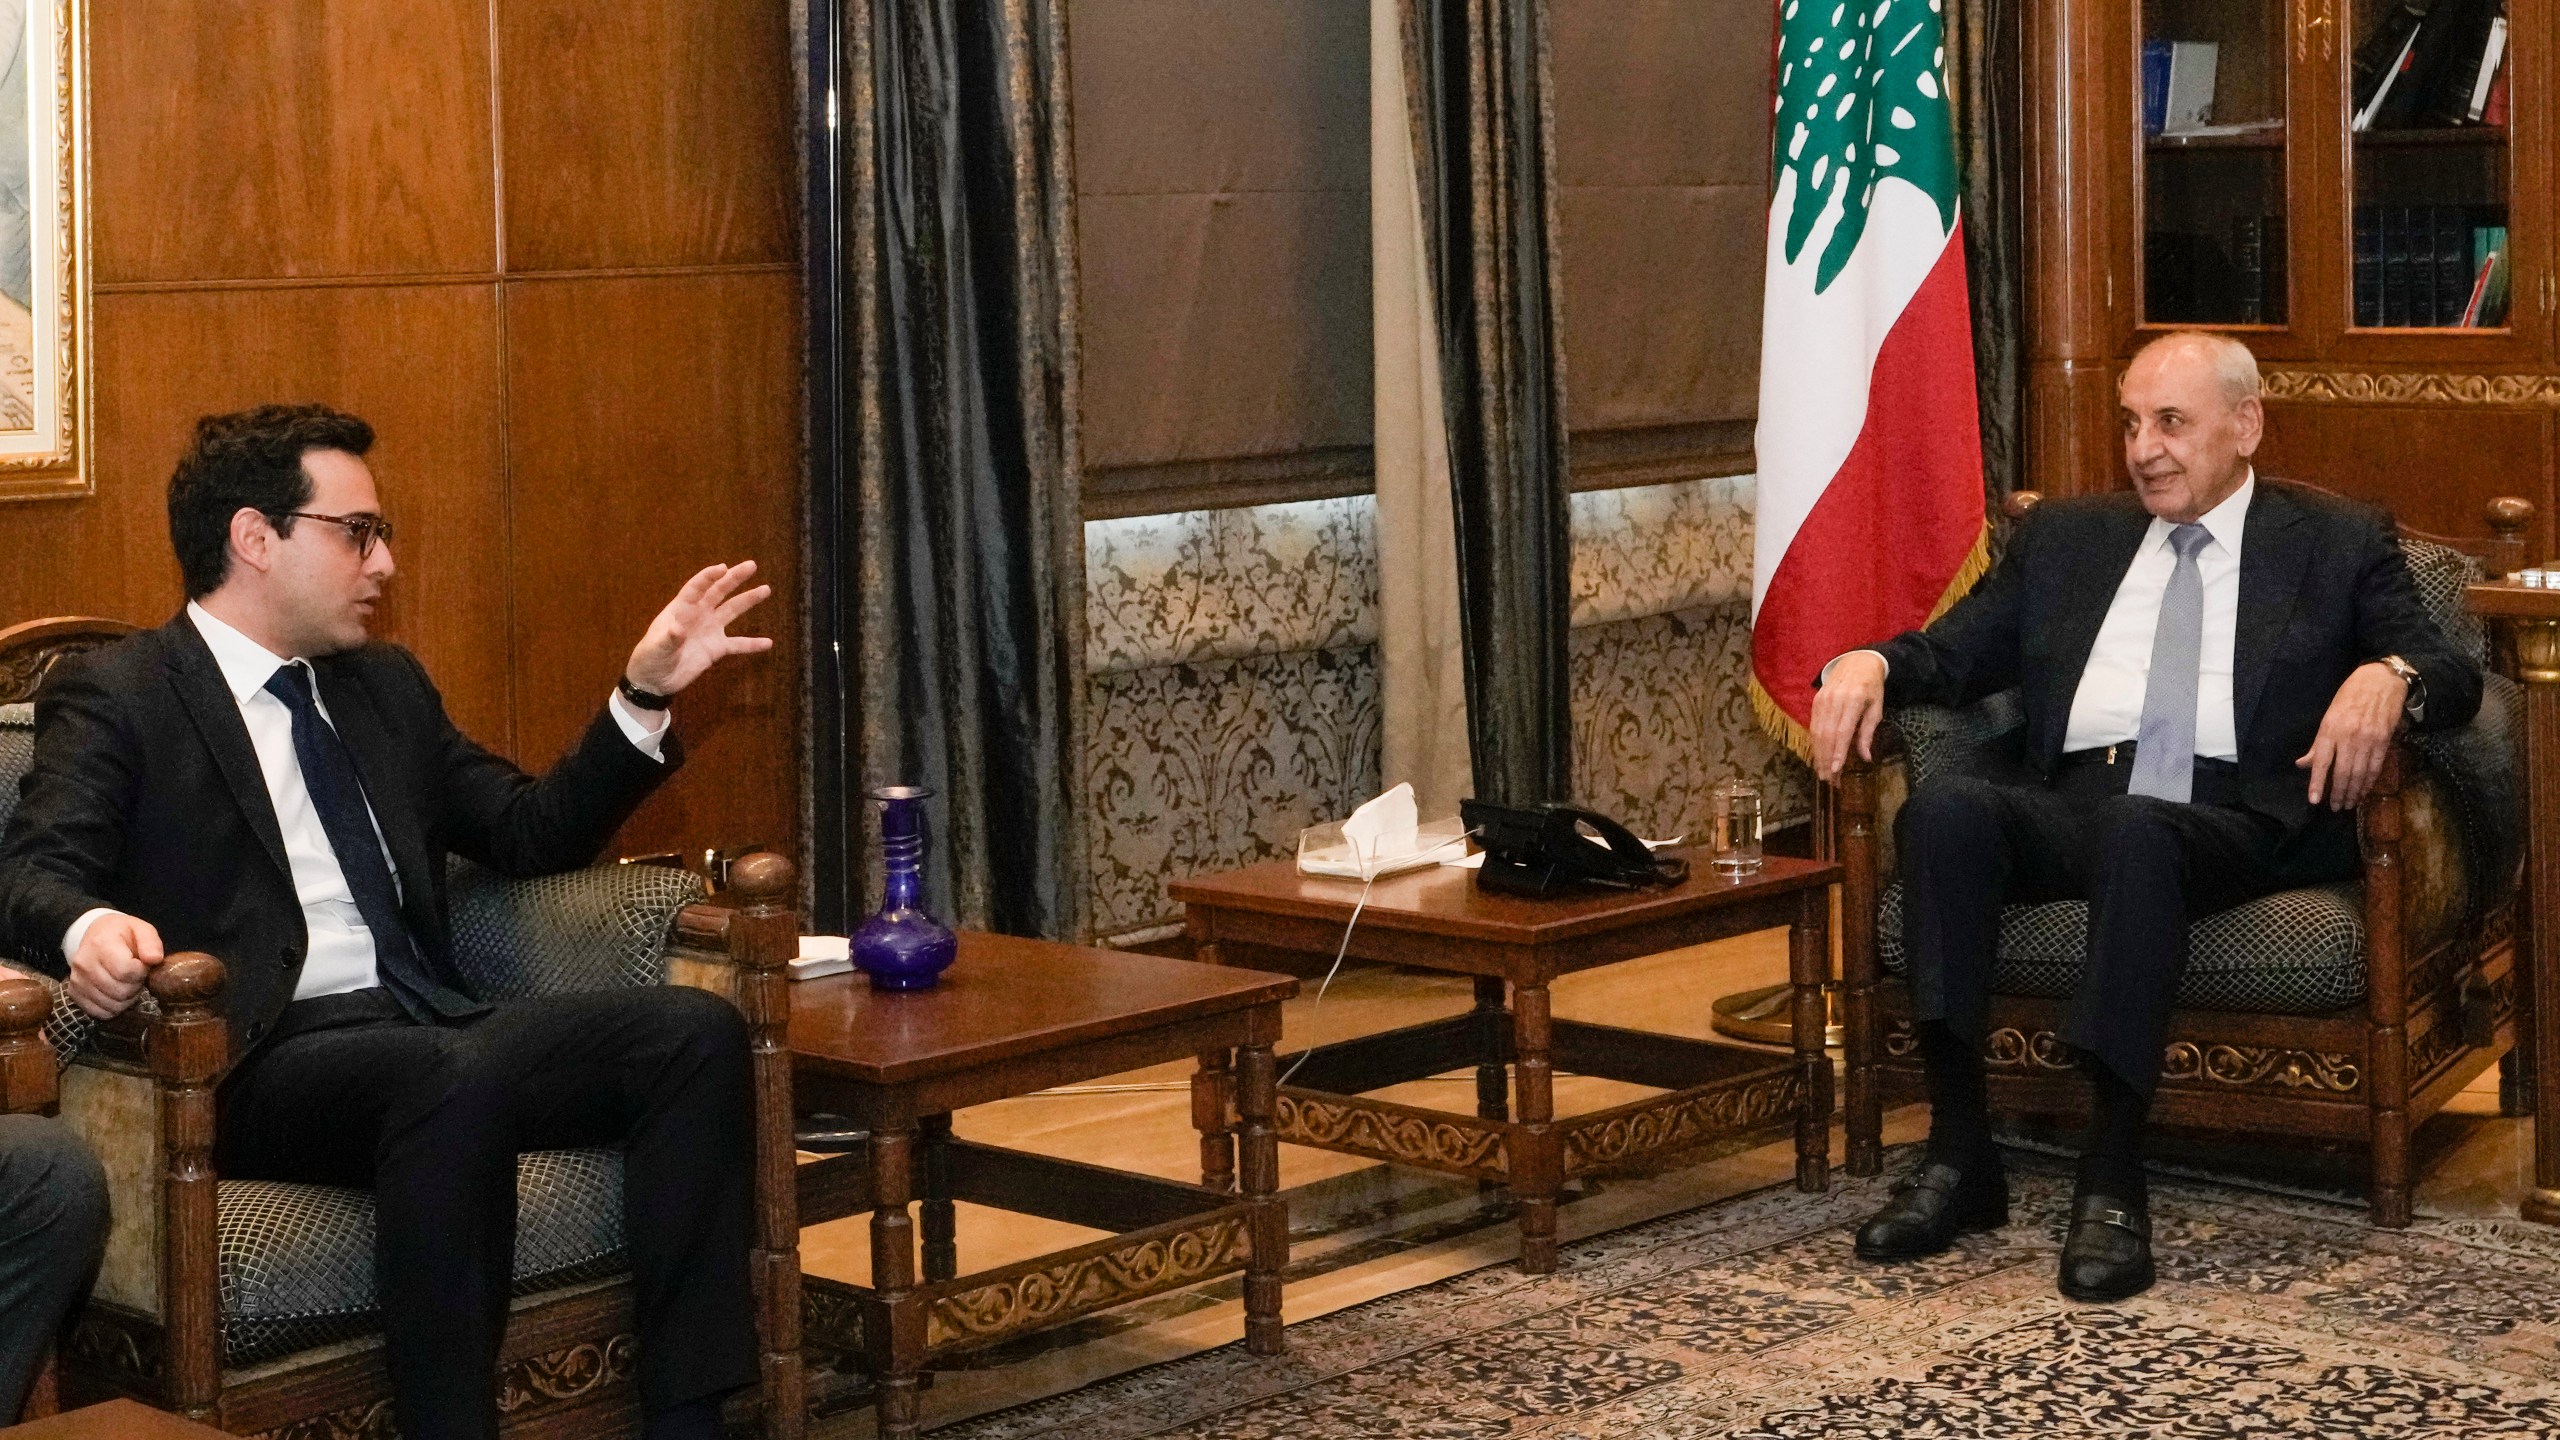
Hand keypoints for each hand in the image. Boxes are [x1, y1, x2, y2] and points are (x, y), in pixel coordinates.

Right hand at [67, 912, 162, 1018]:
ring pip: (111, 1005)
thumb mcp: (141, 929)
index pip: (126, 971)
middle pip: (120, 991)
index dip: (141, 972)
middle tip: (136, 977)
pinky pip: (98, 1012)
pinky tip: (116, 994)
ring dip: (126, 999)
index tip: (142, 965)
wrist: (94, 936)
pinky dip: (113, 1008)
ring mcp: (77, 980)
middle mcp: (84, 963)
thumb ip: (151, 942)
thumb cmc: (122, 934)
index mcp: (101, 944)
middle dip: (136, 986)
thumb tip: (154, 959)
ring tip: (126, 983)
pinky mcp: (74, 993)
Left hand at [624, 561, 774, 697]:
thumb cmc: (649, 659)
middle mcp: (698, 615)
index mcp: (681, 609)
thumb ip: (667, 639)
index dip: (709, 577)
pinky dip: (752, 644)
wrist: (655, 681)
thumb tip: (677, 629)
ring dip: (748, 600)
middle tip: (752, 565)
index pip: (696, 587)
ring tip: (766, 589)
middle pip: (719, 592)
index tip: (723, 568)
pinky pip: (738, 644)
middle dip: (734, 578)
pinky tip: (768, 643)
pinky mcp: (716, 649)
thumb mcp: (655, 649)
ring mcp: (709, 630)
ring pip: (732, 610)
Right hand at [1810, 652, 1888, 781]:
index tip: (1836, 770)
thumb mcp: (1876, 709)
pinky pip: (1813, 726)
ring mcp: (1822, 700)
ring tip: (1822, 773)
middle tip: (1829, 779)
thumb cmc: (1871, 688)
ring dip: (1819, 754)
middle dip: (1826, 759)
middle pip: (1827, 734)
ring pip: (1817, 732)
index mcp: (1854, 700)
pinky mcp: (1816, 701)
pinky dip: (1815, 743)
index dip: (1838, 752)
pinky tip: (1818, 756)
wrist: (1857, 662)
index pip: (1843, 731)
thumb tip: (1866, 758)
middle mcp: (1835, 700)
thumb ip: (1868, 733)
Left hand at [2297, 661, 2407, 810]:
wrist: (2382, 680)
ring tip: (2349, 804)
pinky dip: (2369, 782)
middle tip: (2335, 807)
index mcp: (2330, 730)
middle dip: (2338, 793)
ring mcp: (2368, 740)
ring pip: (2360, 773)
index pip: (2321, 763)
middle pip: (2342, 773)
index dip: (2317, 784)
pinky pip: (2376, 767)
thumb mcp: (2328, 716)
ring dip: (2354, 792)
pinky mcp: (2384, 741)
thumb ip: (2318, 744)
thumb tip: (2303, 764)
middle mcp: (2348, 737)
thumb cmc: (2350, 696)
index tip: (2314, 801)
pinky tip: (2364, 791)